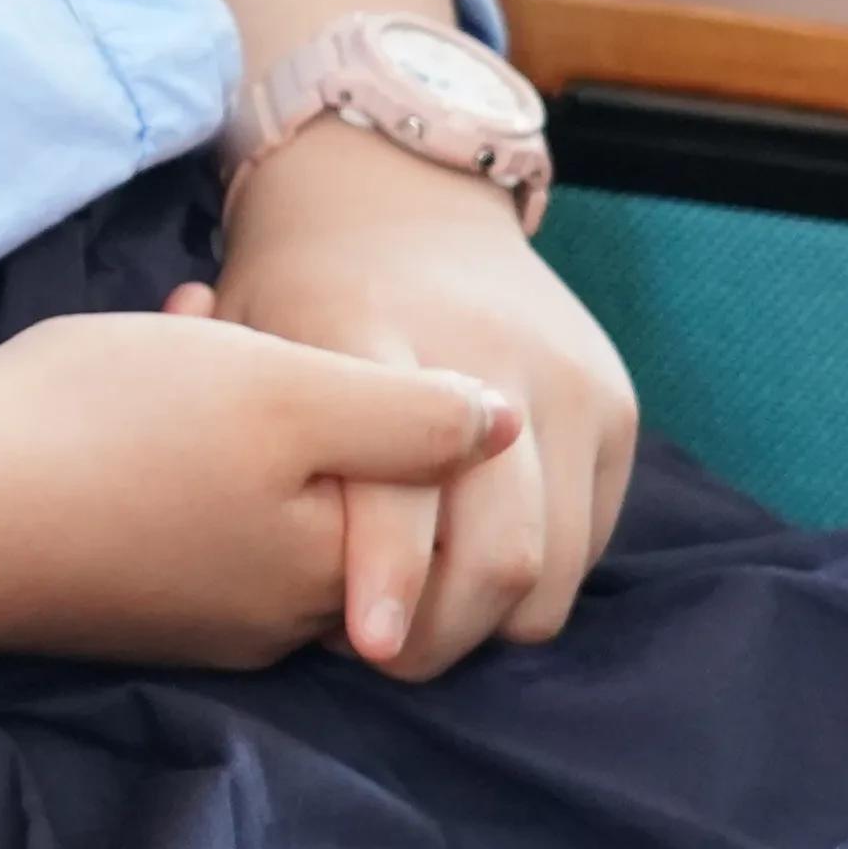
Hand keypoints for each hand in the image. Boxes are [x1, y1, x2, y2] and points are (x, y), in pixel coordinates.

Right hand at [0, 304, 521, 674]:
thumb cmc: (111, 433)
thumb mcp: (286, 393)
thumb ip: (409, 417)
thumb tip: (503, 425)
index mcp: (338, 573)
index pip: (433, 497)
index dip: (389, 394)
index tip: (332, 337)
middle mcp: (280, 617)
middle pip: (342, 493)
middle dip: (305, 396)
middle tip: (237, 325)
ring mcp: (197, 617)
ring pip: (261, 494)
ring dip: (237, 406)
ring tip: (178, 333)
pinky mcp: (126, 600)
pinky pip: (189, 511)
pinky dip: (177, 441)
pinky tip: (125, 380)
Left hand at [198, 147, 636, 673]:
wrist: (398, 193)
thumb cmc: (297, 295)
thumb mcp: (245, 343)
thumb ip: (251, 440)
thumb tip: (233, 560)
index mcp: (371, 334)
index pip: (401, 482)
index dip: (387, 575)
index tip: (365, 646)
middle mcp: (489, 355)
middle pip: (498, 550)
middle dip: (439, 636)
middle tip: (377, 654)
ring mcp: (565, 379)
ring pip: (551, 570)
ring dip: (483, 623)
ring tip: (415, 620)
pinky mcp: (615, 403)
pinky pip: (585, 545)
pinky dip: (529, 582)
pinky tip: (464, 571)